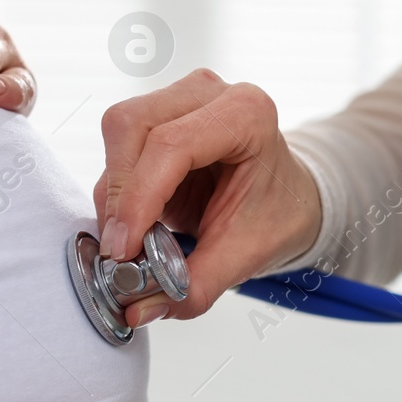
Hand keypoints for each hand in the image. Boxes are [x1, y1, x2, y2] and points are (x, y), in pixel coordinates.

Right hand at [93, 69, 320, 324]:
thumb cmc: (276, 214)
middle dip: (118, 193)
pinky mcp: (158, 116)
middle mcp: (210, 93)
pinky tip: (135, 224)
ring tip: (132, 241)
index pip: (172, 145)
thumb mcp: (245, 255)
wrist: (288, 199)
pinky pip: (118, 148)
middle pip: (132, 126)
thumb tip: (140, 308)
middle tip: (121, 249)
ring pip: (118, 132)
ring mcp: (180, 98)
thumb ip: (195, 285)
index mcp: (247, 114)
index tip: (123, 249)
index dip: (138, 198)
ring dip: (114, 193)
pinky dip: (117, 191)